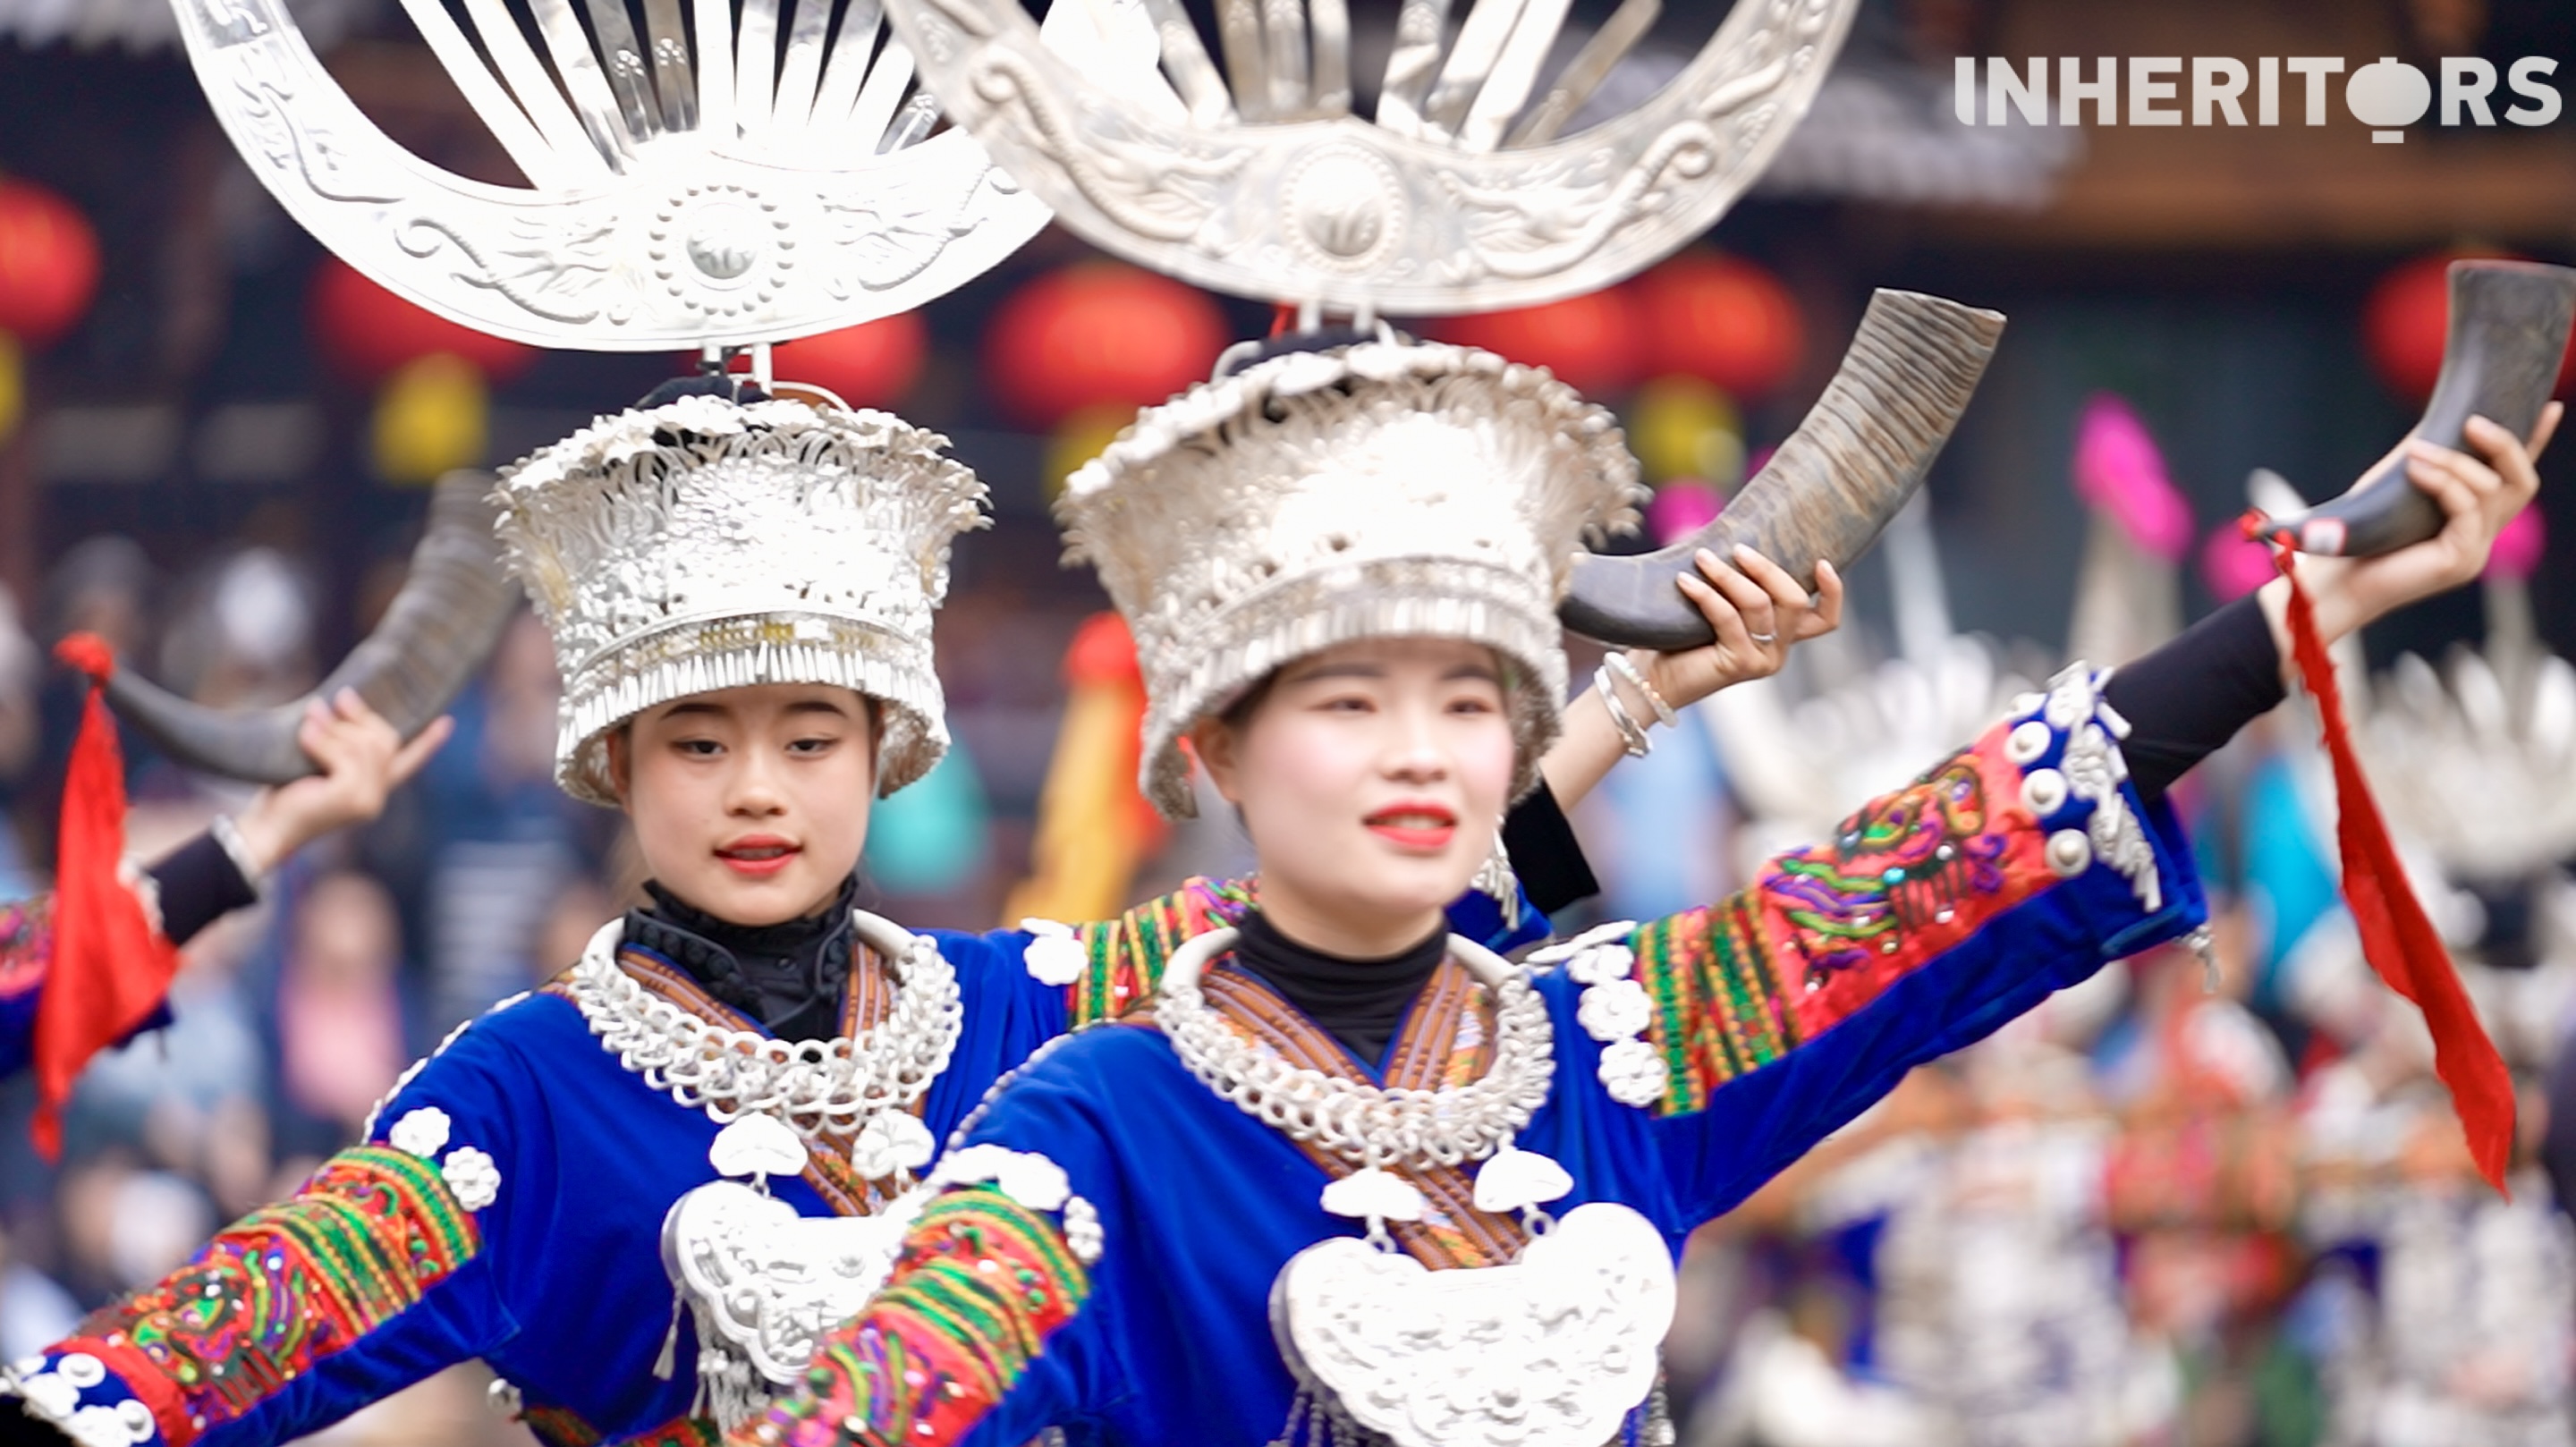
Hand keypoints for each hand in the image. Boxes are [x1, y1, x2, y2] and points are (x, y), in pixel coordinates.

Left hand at [229, 690, 452, 875]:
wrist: (266, 829)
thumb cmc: (285, 796)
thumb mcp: (316, 763)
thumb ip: (336, 743)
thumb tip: (338, 701)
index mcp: (372, 790)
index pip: (408, 763)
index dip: (428, 743)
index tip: (446, 723)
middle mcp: (376, 797)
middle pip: (384, 741)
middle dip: (359, 718)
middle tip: (332, 702)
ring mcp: (367, 800)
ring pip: (364, 746)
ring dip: (334, 727)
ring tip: (310, 715)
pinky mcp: (351, 798)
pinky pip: (344, 755)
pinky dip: (321, 739)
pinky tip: (303, 735)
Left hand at [1637, 545, 1844, 709]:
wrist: (1654, 680)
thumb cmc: (1681, 638)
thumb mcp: (1718, 605)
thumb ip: (1735, 584)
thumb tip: (1727, 538)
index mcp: (1780, 636)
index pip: (1824, 619)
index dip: (1833, 592)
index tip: (1821, 562)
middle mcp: (1777, 650)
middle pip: (1794, 600)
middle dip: (1766, 568)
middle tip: (1737, 549)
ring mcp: (1762, 660)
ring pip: (1758, 604)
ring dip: (1727, 575)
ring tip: (1701, 558)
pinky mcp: (1739, 664)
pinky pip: (1728, 617)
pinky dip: (1706, 594)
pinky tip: (1684, 581)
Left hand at [2282, 404, 2561, 643]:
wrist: (2333, 578)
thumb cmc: (2362, 531)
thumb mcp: (2400, 482)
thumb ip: (2428, 456)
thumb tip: (2446, 414)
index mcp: (2475, 517)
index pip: (2516, 477)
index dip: (2535, 443)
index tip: (2551, 407)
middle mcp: (2484, 535)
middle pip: (2521, 483)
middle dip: (2505, 446)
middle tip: (2473, 421)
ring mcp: (2476, 552)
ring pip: (2491, 493)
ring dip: (2455, 462)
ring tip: (2419, 449)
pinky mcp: (2460, 562)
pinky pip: (2467, 512)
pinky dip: (2444, 485)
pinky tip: (2417, 469)